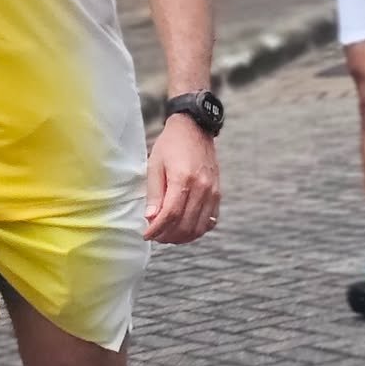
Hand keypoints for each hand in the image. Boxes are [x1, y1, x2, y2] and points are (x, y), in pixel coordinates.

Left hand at [144, 114, 220, 243]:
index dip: (157, 229)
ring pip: (199, 227)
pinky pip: (210, 221)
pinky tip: (184, 228)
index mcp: (183, 178)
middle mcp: (202, 187)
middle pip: (186, 225)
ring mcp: (213, 191)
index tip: (146, 235)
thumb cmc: (171, 145)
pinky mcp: (218, 193)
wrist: (195, 128)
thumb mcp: (155, 165)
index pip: (171, 214)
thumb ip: (154, 193)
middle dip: (168, 236)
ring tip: (167, 235)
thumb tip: (151, 218)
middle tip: (155, 236)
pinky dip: (197, 230)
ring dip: (182, 237)